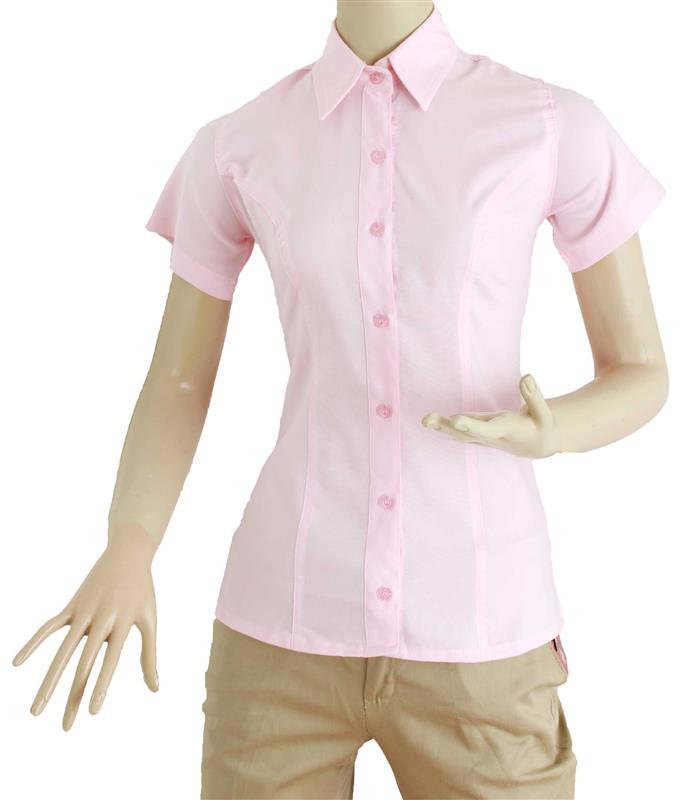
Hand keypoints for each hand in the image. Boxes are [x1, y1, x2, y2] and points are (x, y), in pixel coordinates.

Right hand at [12, 533, 158, 730]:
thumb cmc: (142, 590)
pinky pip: (48, 627)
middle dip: (74, 696)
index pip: (110, 661)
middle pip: (84, 664)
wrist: (128, 553)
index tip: (92, 712)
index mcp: (122, 623)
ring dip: (48, 682)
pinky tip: (15, 663)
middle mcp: (101, 619)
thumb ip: (150, 655)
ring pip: (62, 652)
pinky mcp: (72, 606)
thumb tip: (155, 688)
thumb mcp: (149, 619)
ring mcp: (83, 612)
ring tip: (35, 710)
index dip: (100, 686)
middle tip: (65, 727)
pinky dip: (32, 643)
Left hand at [422, 373, 560, 458]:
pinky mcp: (479, 433)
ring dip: (442, 426)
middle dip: (448, 427)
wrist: (537, 445)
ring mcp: (483, 437)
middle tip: (427, 420)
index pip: (489, 429)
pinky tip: (431, 420)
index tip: (456, 419)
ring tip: (425, 419)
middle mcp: (492, 437)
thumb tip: (525, 376)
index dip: (472, 425)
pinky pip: (460, 431)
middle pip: (467, 434)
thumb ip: (535, 396)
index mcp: (508, 432)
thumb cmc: (541, 426)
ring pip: (460, 434)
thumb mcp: (544, 414)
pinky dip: (446, 426)